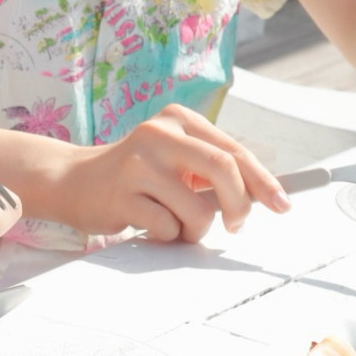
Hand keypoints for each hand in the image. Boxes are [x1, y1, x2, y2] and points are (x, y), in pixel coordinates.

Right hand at [33, 104, 288, 243]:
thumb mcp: (175, 158)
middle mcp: (158, 134)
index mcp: (179, 120)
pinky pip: (168, 227)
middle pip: (223, 170)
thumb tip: (265, 194)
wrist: (73, 181)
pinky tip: (147, 222)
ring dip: (195, 229)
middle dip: (240, 205)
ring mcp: (138, 164)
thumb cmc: (136, 176)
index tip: (283, 204)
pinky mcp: (121, 195)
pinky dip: (167, 234)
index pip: (234, 151)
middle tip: (236, 225)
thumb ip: (212, 169)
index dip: (263, 181)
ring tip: (174, 223)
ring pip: (198, 210)